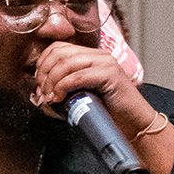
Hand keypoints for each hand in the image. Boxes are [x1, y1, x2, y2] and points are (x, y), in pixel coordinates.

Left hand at [34, 41, 173, 173]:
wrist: (134, 124)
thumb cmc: (108, 113)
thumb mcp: (80, 96)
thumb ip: (63, 89)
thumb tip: (39, 92)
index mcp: (91, 56)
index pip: (58, 48)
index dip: (43, 64)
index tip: (39, 84)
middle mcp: (99, 56)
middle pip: (59, 53)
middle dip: (45, 73)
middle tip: (42, 93)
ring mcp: (106, 63)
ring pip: (66, 63)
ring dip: (52, 82)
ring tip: (50, 98)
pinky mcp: (110, 75)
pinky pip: (78, 77)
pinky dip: (63, 87)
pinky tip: (59, 98)